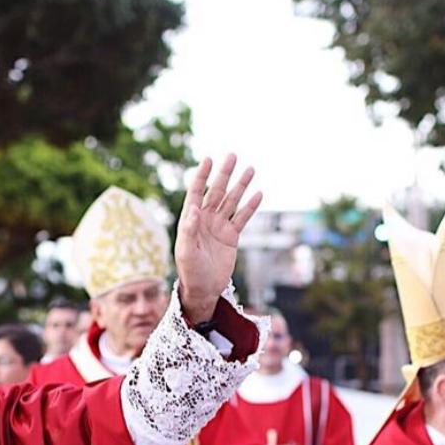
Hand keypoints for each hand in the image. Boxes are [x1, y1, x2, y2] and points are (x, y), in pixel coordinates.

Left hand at [174, 155, 262, 321]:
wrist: (204, 289)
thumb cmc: (190, 271)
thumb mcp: (186, 251)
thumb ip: (189, 230)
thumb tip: (193, 209)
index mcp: (191, 220)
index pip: (196, 192)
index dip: (202, 176)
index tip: (208, 159)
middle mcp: (205, 219)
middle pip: (216, 191)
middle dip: (224, 174)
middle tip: (232, 156)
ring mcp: (219, 226)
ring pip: (231, 201)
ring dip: (240, 186)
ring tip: (250, 169)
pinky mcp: (231, 236)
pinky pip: (242, 218)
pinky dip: (250, 207)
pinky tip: (258, 194)